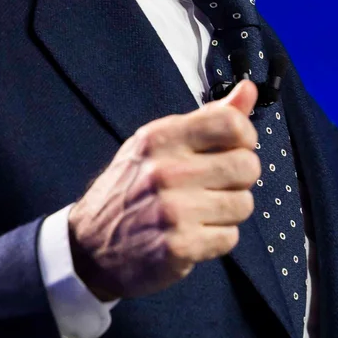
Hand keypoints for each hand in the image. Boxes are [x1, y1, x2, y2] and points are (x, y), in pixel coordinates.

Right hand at [67, 81, 260, 300]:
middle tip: (215, 186)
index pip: (231, 123)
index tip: (235, 148)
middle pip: (247, 166)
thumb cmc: (130, 189)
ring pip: (243, 204)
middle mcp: (166, 171)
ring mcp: (173, 211)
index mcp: (161, 138)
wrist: (88, 248)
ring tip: (201, 212)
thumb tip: (248, 90)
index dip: (245, 137)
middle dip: (239, 179)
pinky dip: (217, 239)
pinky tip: (193, 234)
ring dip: (228, 211)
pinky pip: (230, 238)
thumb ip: (208, 118)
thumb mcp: (159, 144)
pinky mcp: (179, 247)